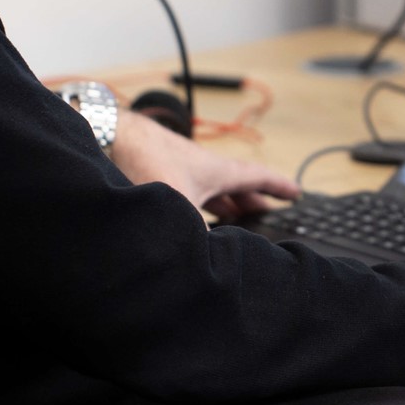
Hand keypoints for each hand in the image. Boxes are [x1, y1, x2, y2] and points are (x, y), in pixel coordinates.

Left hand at [109, 110, 299, 220]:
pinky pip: (189, 193)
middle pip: (235, 185)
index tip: (296, 193)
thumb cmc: (145, 159)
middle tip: (268, 211)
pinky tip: (190, 219)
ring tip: (234, 219)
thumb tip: (208, 266)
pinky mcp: (157, 176)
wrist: (108, 137)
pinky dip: (198, 206)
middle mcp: (201, 168)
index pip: (256, 177)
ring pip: (210, 189)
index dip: (278, 186)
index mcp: (216, 170)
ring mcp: (180, 170)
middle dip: (252, 199)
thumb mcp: (177, 204)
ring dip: (225, 204)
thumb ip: (195, 237)